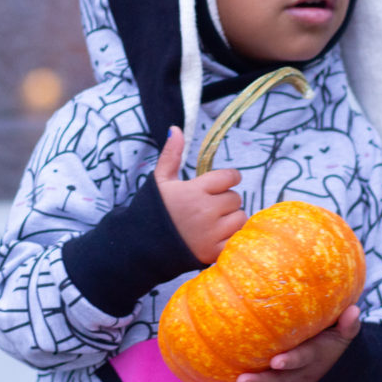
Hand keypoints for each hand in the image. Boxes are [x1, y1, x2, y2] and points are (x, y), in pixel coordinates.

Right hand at [155, 125, 246, 263]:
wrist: (140, 247)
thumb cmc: (152, 211)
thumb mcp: (159, 180)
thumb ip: (171, 155)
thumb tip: (175, 128)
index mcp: (194, 191)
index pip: (229, 177)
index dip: (228, 178)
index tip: (221, 184)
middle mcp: (206, 211)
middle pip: (235, 198)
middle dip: (226, 200)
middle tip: (210, 206)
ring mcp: (211, 234)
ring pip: (240, 218)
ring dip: (231, 218)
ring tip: (214, 221)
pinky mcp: (214, 252)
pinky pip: (237, 238)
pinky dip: (231, 237)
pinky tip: (217, 236)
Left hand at [221, 305, 362, 381]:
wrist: (336, 372)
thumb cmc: (333, 343)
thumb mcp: (345, 334)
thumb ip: (348, 324)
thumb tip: (354, 310)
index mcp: (314, 356)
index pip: (302, 359)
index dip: (291, 361)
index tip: (276, 361)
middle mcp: (300, 374)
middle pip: (280, 381)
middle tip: (242, 380)